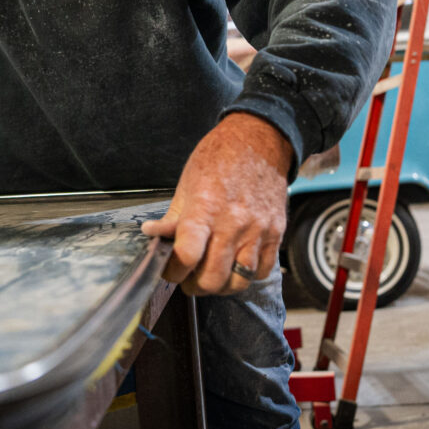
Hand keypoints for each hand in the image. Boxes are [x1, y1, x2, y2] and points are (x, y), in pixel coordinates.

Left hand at [141, 112, 291, 295]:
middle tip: (187, 279)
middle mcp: (233, 223)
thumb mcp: (187, 184)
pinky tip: (235, 266)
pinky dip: (246, 277)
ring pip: (238, 281)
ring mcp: (257, 230)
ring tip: (210, 277)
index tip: (169, 271)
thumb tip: (153, 236)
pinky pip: (261, 271)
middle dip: (194, 285)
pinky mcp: (275, 233)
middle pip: (213, 277)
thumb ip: (173, 217)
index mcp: (205, 208)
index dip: (174, 271)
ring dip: (220, 287)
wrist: (259, 141)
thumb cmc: (219, 159)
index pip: (187, 255)